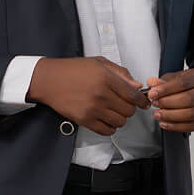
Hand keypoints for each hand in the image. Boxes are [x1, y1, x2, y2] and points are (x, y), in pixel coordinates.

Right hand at [27, 57, 147, 135]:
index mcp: (106, 78)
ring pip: (120, 122)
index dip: (142, 101)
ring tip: (113, 112)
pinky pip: (106, 131)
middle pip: (128, 110)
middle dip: (129, 108)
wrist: (49, 80)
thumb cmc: (73, 70)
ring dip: (120, 118)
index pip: (133, 95)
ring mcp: (92, 109)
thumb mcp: (99, 63)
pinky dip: (110, 128)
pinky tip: (107, 120)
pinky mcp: (84, 120)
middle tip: (123, 104)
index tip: (144, 103)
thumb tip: (136, 85)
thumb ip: (120, 73)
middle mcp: (101, 95)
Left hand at [146, 68, 193, 132]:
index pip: (183, 83)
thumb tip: (152, 83)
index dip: (166, 89)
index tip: (153, 93)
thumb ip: (163, 81)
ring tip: (158, 114)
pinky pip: (191, 126)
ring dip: (170, 116)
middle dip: (167, 103)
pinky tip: (165, 123)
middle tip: (155, 104)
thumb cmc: (189, 84)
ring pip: (190, 114)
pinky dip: (176, 126)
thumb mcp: (175, 78)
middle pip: (188, 99)